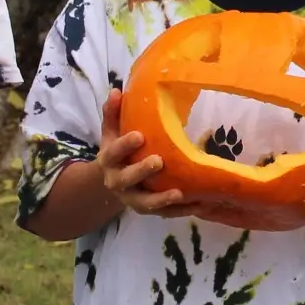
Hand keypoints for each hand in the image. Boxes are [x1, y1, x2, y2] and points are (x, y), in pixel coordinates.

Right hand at [91, 90, 201, 218]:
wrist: (111, 183)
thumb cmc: (117, 151)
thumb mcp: (111, 132)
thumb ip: (113, 113)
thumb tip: (117, 90)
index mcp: (108, 160)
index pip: (113, 152)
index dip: (124, 145)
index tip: (139, 136)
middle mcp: (117, 182)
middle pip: (126, 179)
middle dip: (141, 171)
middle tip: (159, 161)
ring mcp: (132, 199)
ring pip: (144, 203)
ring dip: (161, 199)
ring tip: (179, 192)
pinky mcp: (147, 210)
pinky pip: (163, 214)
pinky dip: (179, 211)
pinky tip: (196, 205)